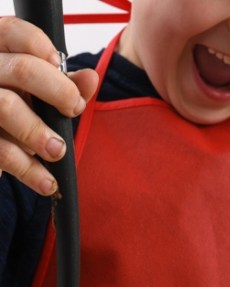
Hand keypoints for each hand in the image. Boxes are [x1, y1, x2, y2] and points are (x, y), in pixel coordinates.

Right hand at [0, 16, 97, 194]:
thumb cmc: (19, 111)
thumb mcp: (41, 94)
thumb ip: (66, 85)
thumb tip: (90, 79)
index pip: (14, 32)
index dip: (43, 49)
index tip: (60, 67)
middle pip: (21, 70)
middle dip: (58, 92)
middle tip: (73, 110)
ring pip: (5, 107)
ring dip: (38, 134)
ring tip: (57, 151)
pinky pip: (0, 150)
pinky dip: (28, 170)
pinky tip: (46, 181)